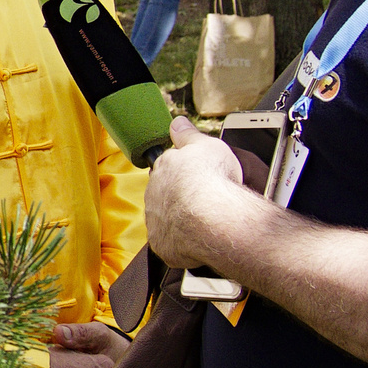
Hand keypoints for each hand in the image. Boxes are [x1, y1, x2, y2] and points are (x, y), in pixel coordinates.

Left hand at [143, 117, 247, 267]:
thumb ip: (188, 135)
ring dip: (180, 220)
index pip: (166, 168)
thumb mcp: (206, 145)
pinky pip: (171, 243)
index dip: (182, 173)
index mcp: (163, 168)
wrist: (213, 217)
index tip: (195, 178)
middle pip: (165, 194)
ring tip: (205, 222)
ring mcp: (156, 221)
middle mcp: (154, 194)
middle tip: (204, 201)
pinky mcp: (162, 245)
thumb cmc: (212, 179)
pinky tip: (199, 240)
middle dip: (180, 197)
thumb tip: (177, 123)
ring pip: (166, 219)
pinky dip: (183, 243)